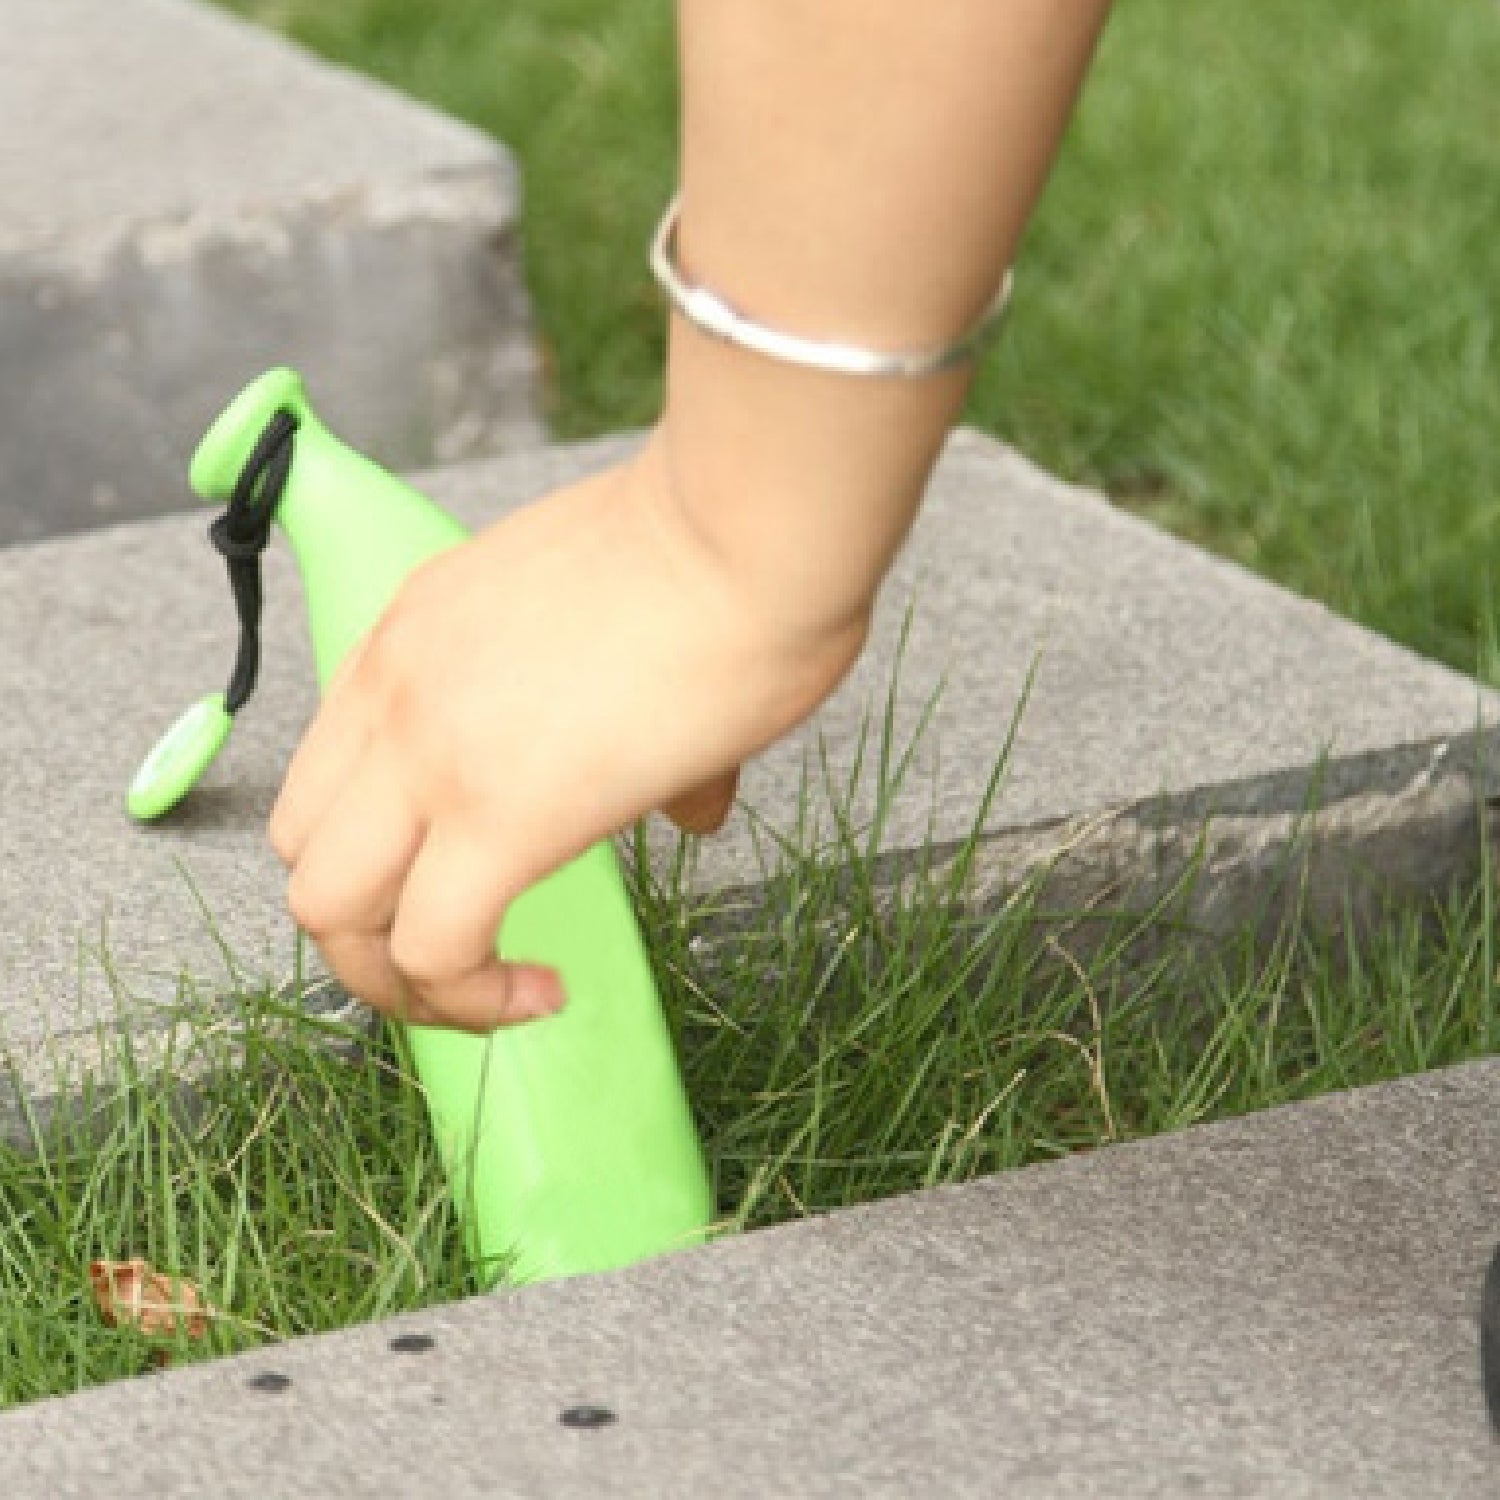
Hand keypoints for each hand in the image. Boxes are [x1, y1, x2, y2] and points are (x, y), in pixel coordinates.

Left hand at [267, 437, 866, 1031]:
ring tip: (486, 994)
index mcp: (417, 631)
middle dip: (362, 926)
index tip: (453, 879)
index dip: (376, 848)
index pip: (330, 768)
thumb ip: (637, 716)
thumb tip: (691, 800)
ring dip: (395, 978)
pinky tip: (543, 993)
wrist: (751, 531)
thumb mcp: (633, 618)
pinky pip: (433, 952)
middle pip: (301, 850)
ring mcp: (431, 753)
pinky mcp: (498, 818)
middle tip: (456, 953)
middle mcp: (396, 690)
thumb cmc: (720, 554)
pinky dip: (472, 999)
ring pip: (328, 913)